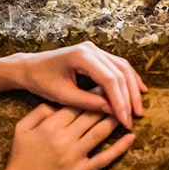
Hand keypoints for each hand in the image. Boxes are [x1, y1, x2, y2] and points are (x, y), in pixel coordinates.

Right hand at [0, 101, 135, 169]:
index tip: (102, 85)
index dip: (91, 94)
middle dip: (106, 102)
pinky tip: (130, 137)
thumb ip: (39, 111)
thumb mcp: (22, 128)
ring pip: (100, 132)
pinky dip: (119, 148)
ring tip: (126, 109)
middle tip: (119, 91)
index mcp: (50, 126)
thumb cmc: (20, 158)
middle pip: (91, 115)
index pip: (76, 104)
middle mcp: (65, 138)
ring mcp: (75, 156)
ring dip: (114, 119)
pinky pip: (104, 158)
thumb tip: (58, 103)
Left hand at [14, 42, 146, 127]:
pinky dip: (128, 79)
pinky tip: (138, 90)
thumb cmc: (42, 81)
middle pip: (120, 72)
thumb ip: (88, 103)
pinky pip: (118, 65)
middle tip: (134, 118)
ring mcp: (94, 49)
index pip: (109, 80)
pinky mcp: (96, 54)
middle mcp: (91, 49)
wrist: (30, 68)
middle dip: (129, 97)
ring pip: (122, 67)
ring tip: (138, 108)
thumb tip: (113, 112)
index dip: (120, 101)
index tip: (125, 120)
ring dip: (132, 88)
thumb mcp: (63, 96)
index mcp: (82, 56)